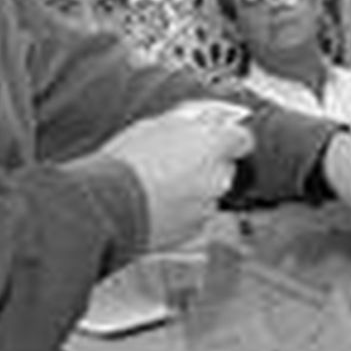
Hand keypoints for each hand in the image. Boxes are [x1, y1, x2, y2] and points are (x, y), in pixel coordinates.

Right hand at [98, 101, 254, 249]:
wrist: (107, 207)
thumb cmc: (127, 161)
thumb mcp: (156, 125)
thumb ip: (187, 123)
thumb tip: (204, 119)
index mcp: (214, 144)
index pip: (243, 138)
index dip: (228, 137)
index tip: (215, 137)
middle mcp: (219, 176)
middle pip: (224, 166)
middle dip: (207, 164)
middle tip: (175, 161)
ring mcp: (209, 206)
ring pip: (209, 193)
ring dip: (193, 189)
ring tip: (157, 186)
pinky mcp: (194, 230)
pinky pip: (195, 216)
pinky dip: (182, 212)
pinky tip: (155, 205)